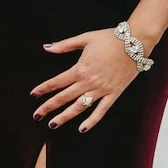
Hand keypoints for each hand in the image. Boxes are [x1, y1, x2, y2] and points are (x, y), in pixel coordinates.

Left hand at [31, 28, 148, 132]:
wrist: (135, 43)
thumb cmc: (110, 38)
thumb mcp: (85, 38)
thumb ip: (65, 45)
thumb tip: (46, 47)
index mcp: (80, 68)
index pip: (56, 82)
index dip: (43, 89)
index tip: (33, 95)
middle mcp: (89, 82)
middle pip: (64, 97)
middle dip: (48, 107)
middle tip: (36, 116)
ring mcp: (101, 89)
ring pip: (79, 107)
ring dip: (65, 116)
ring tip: (53, 124)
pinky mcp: (114, 94)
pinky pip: (101, 110)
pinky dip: (92, 120)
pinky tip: (82, 129)